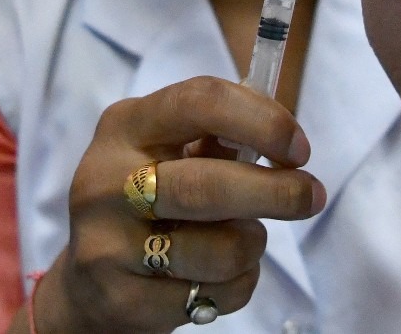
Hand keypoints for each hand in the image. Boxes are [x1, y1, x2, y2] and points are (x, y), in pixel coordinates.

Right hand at [37, 77, 323, 333]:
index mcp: (125, 126)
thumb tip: (285, 139)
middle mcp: (105, 179)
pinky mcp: (119, 298)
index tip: (299, 148)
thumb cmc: (149, 203)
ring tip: (243, 241)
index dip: (262, 121)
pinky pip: (211, 296)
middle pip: (208, 186)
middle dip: (277, 192)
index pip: (199, 102)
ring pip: (218, 250)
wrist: (89, 282)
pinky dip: (235, 287)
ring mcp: (106, 242)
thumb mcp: (166, 153)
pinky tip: (217, 278)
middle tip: (312, 196)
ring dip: (252, 246)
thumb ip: (216, 139)